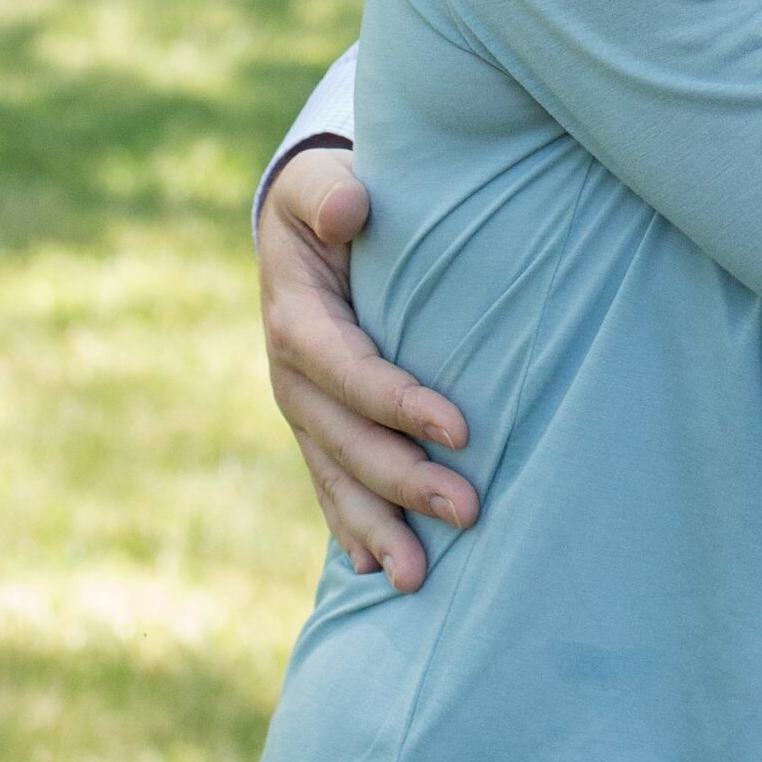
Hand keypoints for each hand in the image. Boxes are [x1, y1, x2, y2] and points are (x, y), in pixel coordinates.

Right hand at [258, 144, 475, 591]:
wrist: (301, 220)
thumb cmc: (329, 196)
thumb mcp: (321, 182)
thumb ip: (331, 193)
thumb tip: (349, 209)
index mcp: (296, 317)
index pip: (351, 370)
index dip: (400, 403)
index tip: (462, 429)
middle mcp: (291, 373)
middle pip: (346, 439)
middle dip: (404, 482)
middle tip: (470, 511)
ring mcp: (300, 406)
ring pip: (336, 476)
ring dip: (376, 527)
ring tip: (416, 579)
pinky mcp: (316, 423)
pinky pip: (329, 481)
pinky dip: (349, 527)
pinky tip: (372, 570)